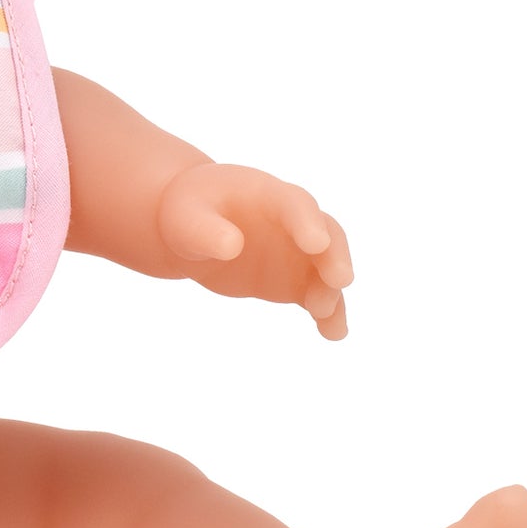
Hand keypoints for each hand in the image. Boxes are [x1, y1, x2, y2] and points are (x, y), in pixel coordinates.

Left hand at [156, 161, 354, 338]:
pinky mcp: (293, 280)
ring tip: (325, 315)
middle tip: (340, 280)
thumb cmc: (190, 213)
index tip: (316, 243)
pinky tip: (333, 333)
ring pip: (327, 269)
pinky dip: (328, 314)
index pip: (294, 204)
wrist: (193, 229)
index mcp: (267, 194)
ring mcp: (297, 251)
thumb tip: (231, 246)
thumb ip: (206, 231)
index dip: (307, 223)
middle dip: (334, 256)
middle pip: (328, 234)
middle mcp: (292, 221)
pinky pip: (316, 295)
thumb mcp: (186, 218)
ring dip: (331, 291)